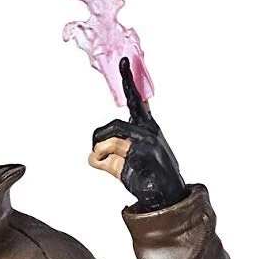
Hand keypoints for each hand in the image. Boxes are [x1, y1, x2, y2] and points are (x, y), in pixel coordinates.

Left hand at [89, 56, 186, 211]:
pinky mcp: (141, 155)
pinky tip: (106, 167)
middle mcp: (148, 132)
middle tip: (95, 149)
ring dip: (100, 150)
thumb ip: (110, 155)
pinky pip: (110, 153)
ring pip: (111, 138)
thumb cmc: (149, 177)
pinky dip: (101, 161)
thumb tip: (91, 156)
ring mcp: (145, 143)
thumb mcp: (129, 162)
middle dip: (99, 137)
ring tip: (102, 161)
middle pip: (114, 125)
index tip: (124, 62)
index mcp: (148, 128)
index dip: (130, 81)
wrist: (167, 197)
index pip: (138, 102)